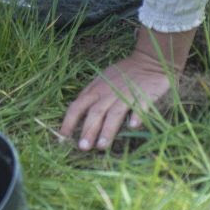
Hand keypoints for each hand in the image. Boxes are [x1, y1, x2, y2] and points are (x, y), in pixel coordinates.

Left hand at [60, 27, 193, 150]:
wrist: (147, 62)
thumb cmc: (121, 74)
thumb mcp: (100, 81)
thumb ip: (90, 97)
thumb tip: (76, 115)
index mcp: (94, 90)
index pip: (77, 106)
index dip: (68, 122)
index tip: (62, 138)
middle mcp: (107, 93)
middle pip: (95, 113)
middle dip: (88, 130)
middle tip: (83, 147)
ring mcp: (125, 95)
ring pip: (114, 113)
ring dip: (107, 130)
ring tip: (101, 146)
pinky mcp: (144, 96)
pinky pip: (139, 107)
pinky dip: (136, 116)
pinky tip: (132, 126)